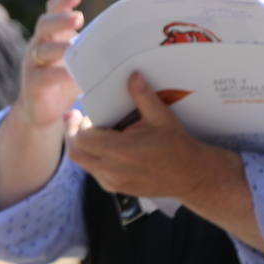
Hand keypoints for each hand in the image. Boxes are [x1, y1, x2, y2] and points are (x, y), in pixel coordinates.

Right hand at [13, 0, 84, 130]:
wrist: (43, 113)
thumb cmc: (65, 81)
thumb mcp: (78, 59)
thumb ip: (91, 46)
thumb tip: (127, 35)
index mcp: (51, 35)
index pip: (53, 11)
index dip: (62, 1)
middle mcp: (39, 45)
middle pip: (44, 25)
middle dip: (60, 19)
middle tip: (78, 18)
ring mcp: (33, 64)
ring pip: (41, 50)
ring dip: (58, 47)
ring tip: (72, 46)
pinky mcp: (32, 84)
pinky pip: (44, 76)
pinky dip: (59, 75)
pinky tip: (72, 76)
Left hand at [66, 71, 226, 201]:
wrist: (190, 176)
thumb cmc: (176, 145)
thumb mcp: (161, 117)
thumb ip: (143, 96)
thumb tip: (132, 75)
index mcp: (122, 151)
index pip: (82, 139)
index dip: (78, 125)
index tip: (83, 113)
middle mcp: (113, 170)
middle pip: (76, 154)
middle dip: (73, 134)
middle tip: (78, 119)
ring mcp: (114, 182)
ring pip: (84, 164)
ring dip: (83, 146)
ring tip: (93, 130)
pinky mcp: (116, 188)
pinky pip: (94, 172)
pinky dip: (92, 157)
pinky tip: (103, 145)